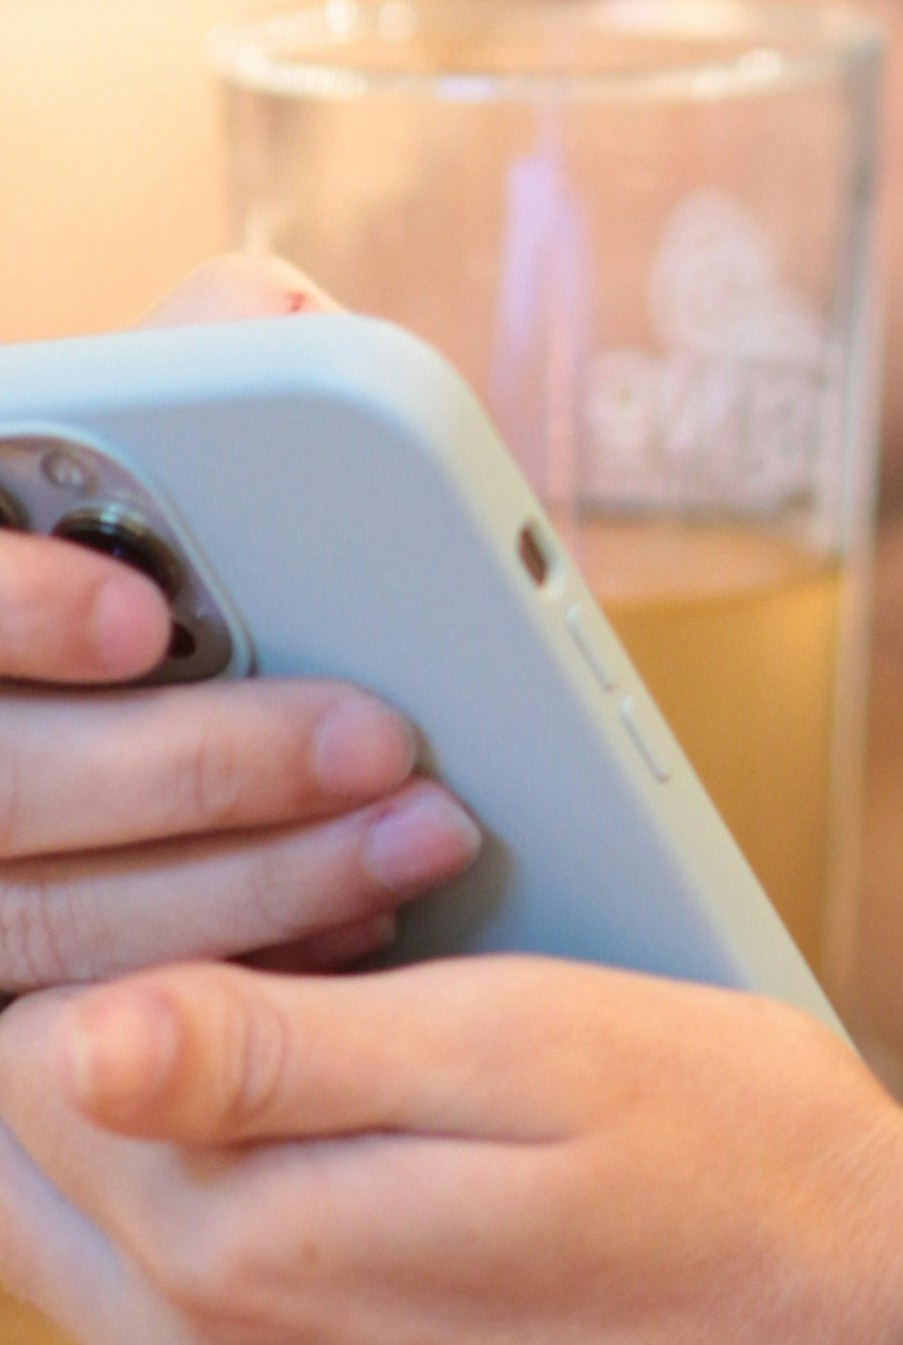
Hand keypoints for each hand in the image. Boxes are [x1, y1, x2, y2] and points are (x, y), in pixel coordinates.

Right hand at [0, 264, 477, 992]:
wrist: (113, 735)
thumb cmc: (126, 539)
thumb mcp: (134, 431)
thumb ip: (197, 363)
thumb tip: (278, 317)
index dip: (21, 606)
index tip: (145, 618)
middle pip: (11, 787)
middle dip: (207, 767)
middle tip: (382, 742)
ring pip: (52, 926)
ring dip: (254, 887)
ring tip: (419, 838)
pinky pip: (85, 1027)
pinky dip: (234, 975)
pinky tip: (353, 933)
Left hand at [0, 952, 902, 1344]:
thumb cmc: (754, 1182)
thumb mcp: (540, 1053)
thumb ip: (285, 1053)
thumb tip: (72, 1030)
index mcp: (244, 1268)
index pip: (31, 1068)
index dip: (124, 928)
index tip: (250, 858)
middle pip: (34, 1178)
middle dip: (110, 1032)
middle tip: (280, 929)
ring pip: (99, 1264)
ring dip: (171, 1132)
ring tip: (334, 1012)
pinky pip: (193, 1344)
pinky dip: (234, 1228)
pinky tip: (367, 1151)